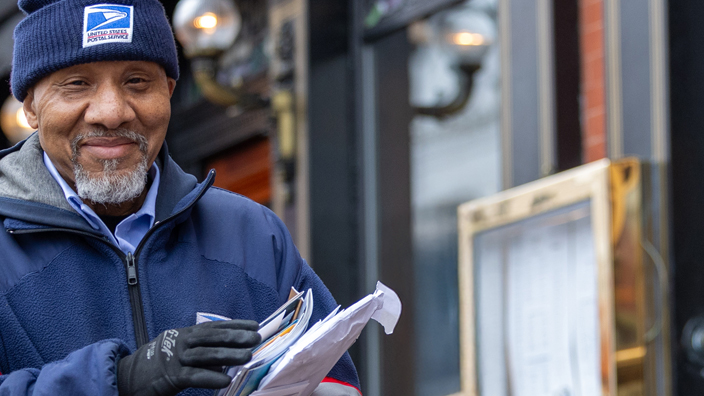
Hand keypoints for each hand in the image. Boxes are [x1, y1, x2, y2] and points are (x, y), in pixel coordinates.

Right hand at [117, 320, 260, 395]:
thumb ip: (202, 352)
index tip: (254, 324)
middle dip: (235, 336)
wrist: (126, 377)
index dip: (234, 324)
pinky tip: (225, 380)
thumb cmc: (159, 366)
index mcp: (185, 334)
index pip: (213, 327)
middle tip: (255, 337)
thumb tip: (228, 358)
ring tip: (247, 356)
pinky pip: (192, 376)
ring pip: (205, 354)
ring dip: (228, 354)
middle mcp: (181, 341)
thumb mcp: (181, 353)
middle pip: (211, 337)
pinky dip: (209, 377)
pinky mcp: (169, 377)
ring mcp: (175, 358)